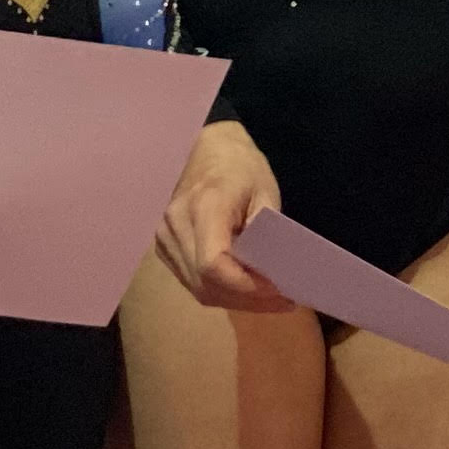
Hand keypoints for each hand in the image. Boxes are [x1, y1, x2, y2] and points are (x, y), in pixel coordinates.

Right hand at [153, 121, 293, 311]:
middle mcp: (176, 226)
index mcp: (204, 207)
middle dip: (248, 300)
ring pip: (198, 289)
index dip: (246, 287)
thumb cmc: (240, 166)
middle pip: (207, 285)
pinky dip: (220, 291)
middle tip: (285, 301)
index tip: (279, 290)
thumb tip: (276, 274)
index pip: (213, 265)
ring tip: (269, 299)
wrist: (206, 147)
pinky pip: (192, 281)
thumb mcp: (265, 192)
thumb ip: (268, 233)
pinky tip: (245, 288)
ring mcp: (164, 238)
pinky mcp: (164, 246)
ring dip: (235, 301)